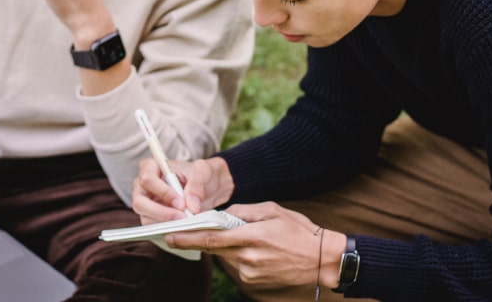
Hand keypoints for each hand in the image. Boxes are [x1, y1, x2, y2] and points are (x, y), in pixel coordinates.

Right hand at [133, 156, 233, 222]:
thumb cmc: (200, 174)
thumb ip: (197, 185)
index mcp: (150, 167)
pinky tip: (183, 228)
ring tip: (186, 224)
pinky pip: (154, 228)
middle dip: (161, 213)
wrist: (208, 187)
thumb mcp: (202, 171)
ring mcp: (145, 204)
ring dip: (166, 224)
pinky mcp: (151, 218)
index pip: (148, 180)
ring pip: (146, 218)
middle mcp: (142, 186)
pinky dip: (168, 230)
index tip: (181, 203)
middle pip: (140, 202)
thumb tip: (192, 206)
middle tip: (182, 218)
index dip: (163, 193)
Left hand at [165, 202, 345, 289]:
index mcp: (252, 236)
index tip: (169, 235)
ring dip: (221, 247)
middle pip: (212, 249)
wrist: (322, 259)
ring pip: (224, 257)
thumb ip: (243, 211)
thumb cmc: (299, 231)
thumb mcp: (272, 210)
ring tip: (238, 236)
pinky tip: (252, 249)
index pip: (212, 238)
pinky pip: (236, 266)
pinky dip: (236, 256)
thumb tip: (221, 214)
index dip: (188, 238)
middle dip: (192, 242)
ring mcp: (250, 272)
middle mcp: (248, 257)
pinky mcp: (253, 282)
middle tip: (173, 236)